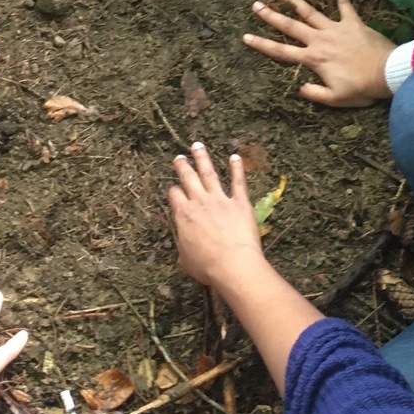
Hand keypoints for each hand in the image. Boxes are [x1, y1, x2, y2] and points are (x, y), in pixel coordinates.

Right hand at [169, 143, 264, 286]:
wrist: (233, 264)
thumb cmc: (208, 267)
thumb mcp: (186, 260)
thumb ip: (184, 249)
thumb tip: (185, 249)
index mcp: (184, 215)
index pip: (175, 195)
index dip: (173, 192)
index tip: (174, 190)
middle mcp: (200, 202)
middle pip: (188, 178)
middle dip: (182, 166)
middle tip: (179, 157)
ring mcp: (220, 200)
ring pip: (209, 174)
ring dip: (203, 159)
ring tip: (198, 146)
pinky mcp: (239, 202)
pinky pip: (238, 181)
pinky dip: (237, 168)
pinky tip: (235, 157)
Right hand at [244, 0, 395, 106]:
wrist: (387, 72)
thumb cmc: (362, 88)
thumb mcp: (336, 99)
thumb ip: (316, 94)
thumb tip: (300, 88)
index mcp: (314, 59)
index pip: (282, 51)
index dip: (262, 44)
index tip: (246, 36)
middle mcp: (320, 40)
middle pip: (291, 26)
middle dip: (271, 16)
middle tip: (256, 5)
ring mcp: (336, 29)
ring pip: (311, 12)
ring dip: (295, 1)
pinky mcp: (354, 23)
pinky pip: (347, 9)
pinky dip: (343, 1)